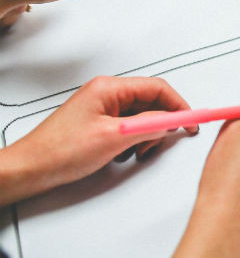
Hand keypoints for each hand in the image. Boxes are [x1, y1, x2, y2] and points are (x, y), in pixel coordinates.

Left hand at [0, 76, 195, 204]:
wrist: (30, 170)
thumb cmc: (59, 152)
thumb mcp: (113, 138)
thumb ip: (148, 125)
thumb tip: (171, 120)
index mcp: (109, 88)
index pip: (157, 88)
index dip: (178, 105)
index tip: (192, 121)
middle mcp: (106, 93)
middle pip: (151, 102)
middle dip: (161, 123)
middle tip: (161, 142)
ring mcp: (102, 108)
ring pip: (141, 116)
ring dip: (146, 135)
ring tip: (136, 152)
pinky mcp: (99, 123)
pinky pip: (128, 127)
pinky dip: (133, 140)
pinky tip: (124, 154)